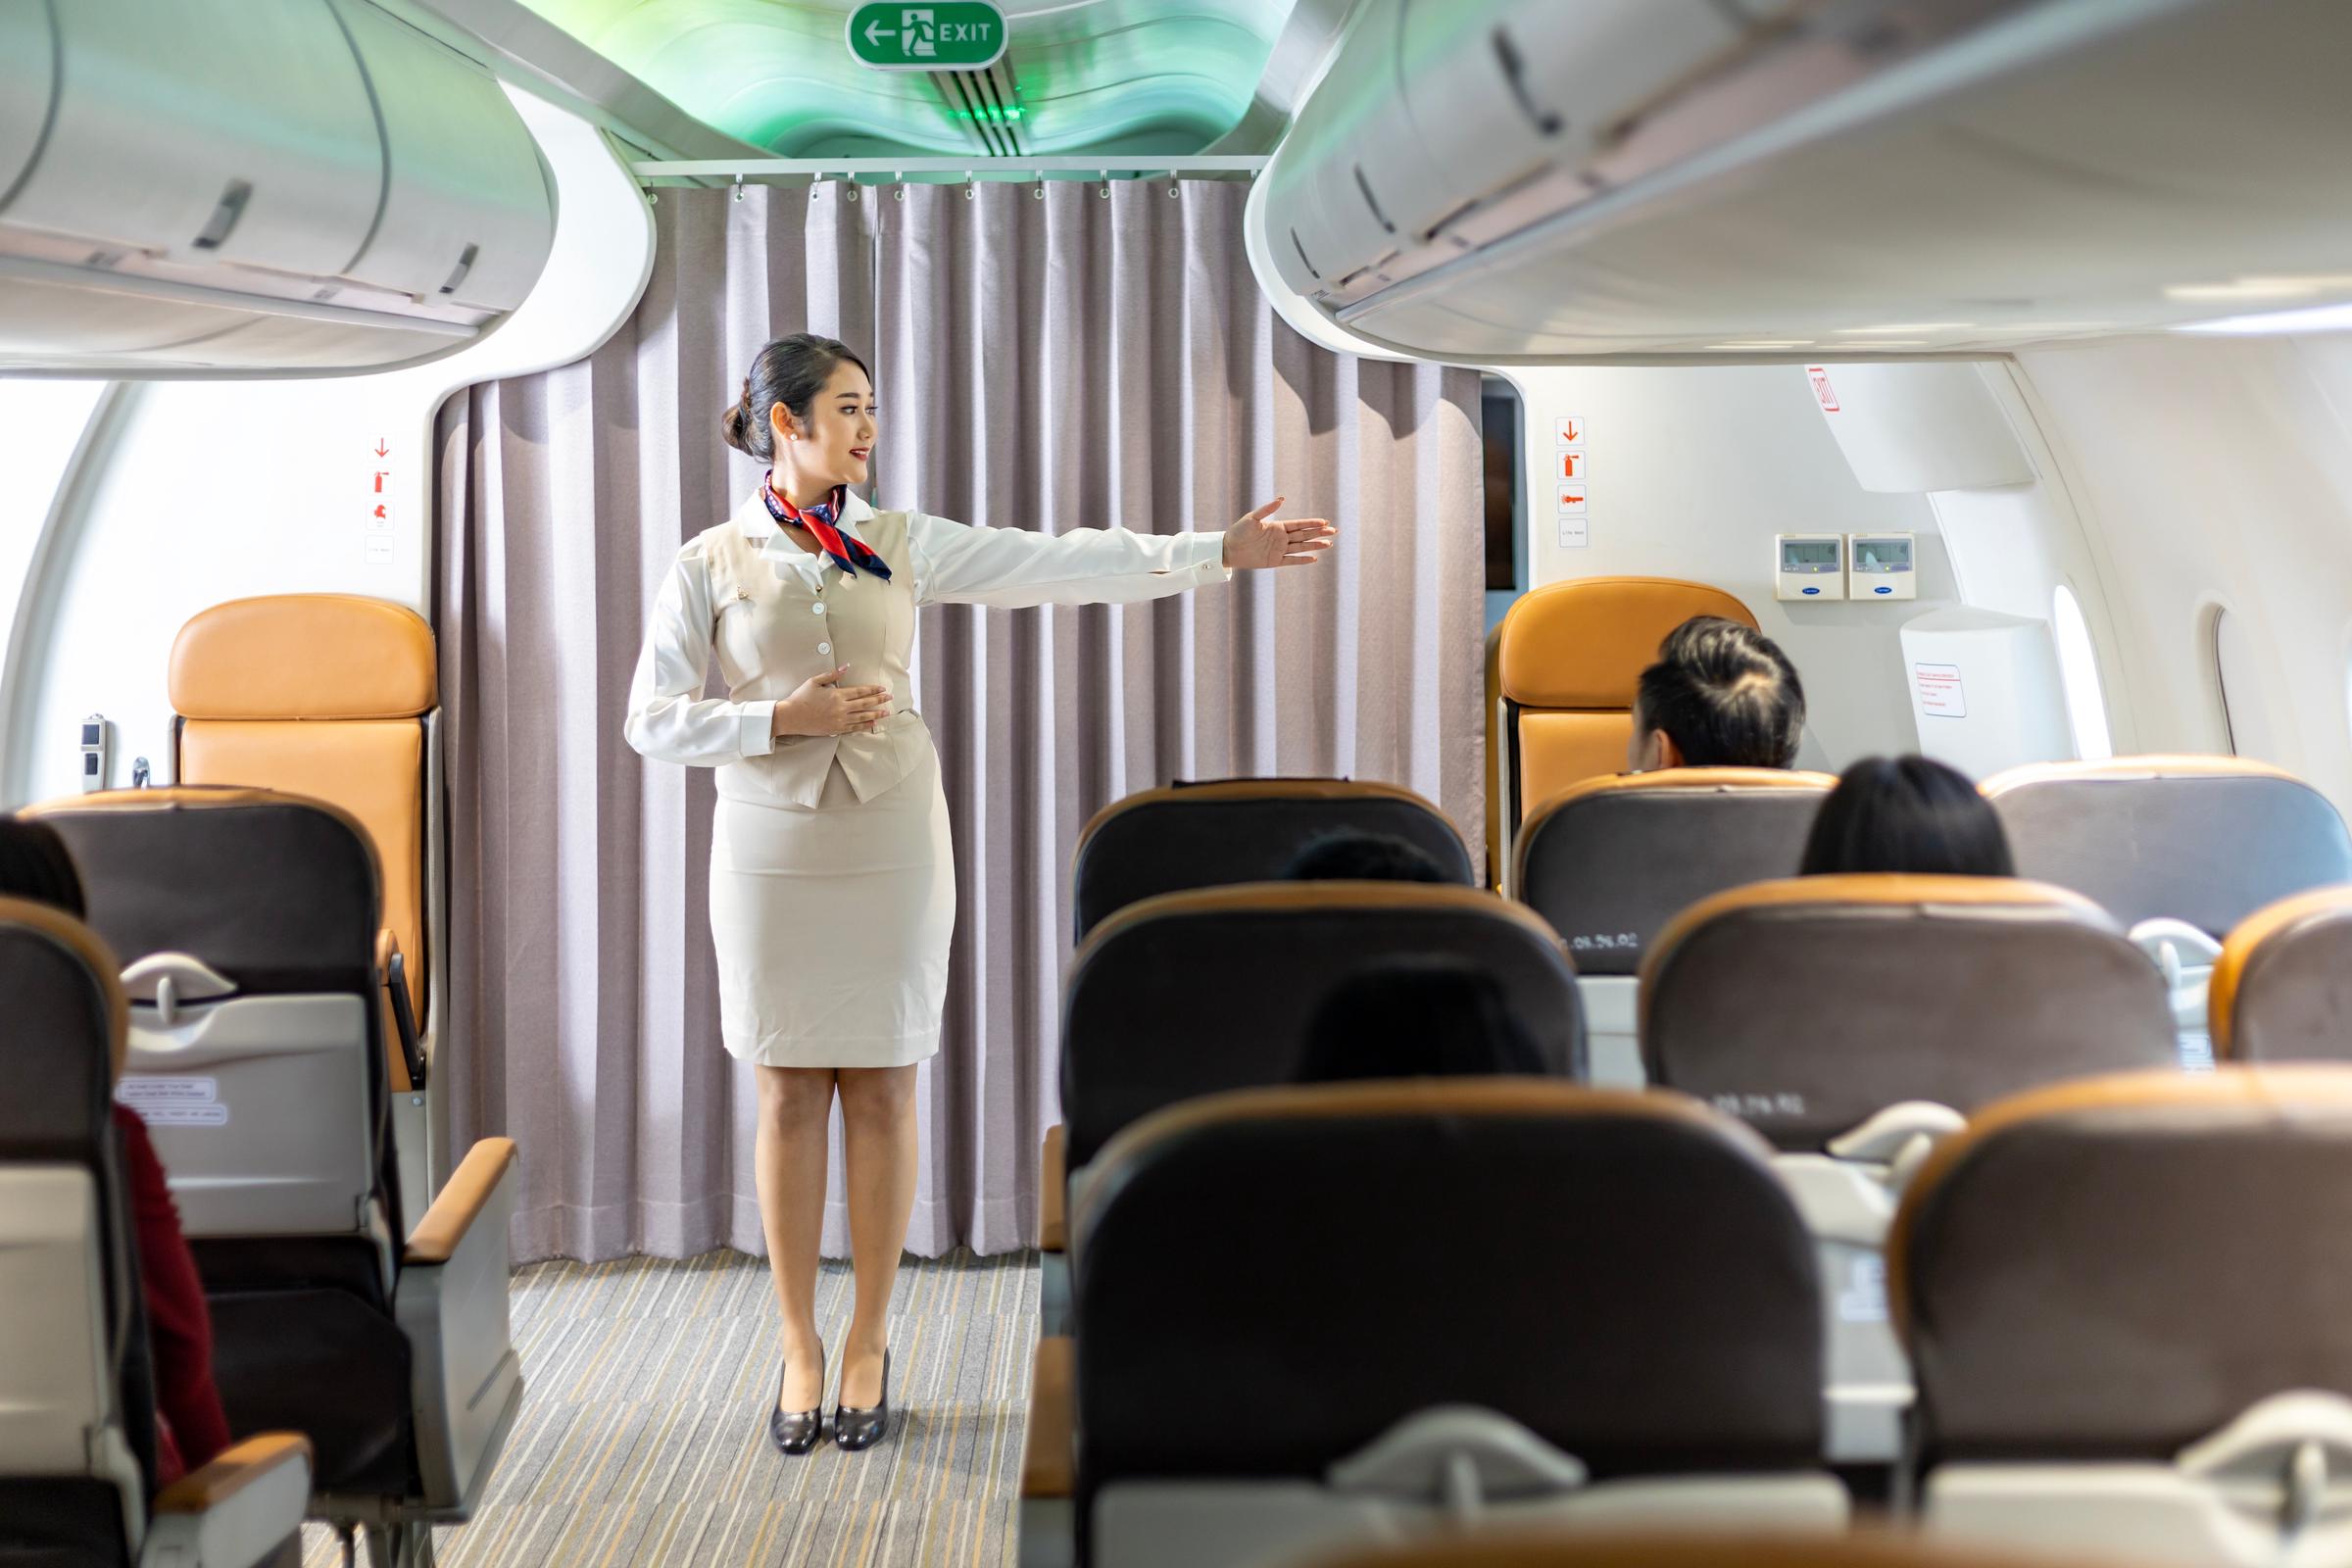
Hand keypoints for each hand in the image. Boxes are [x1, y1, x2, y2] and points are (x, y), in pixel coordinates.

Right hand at [775, 666, 890, 736]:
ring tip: (886, 712)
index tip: (882, 689)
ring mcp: (839, 720)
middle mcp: (841, 708)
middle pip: (865, 704)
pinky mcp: (835, 729)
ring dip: (876, 714)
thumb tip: (846, 666)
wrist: (790, 716)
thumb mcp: (815, 681)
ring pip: (862, 717)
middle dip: (879, 700)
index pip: (860, 691)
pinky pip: (854, 728)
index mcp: (837, 694)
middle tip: (889, 698)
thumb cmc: (801, 697)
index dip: (873, 690)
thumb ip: (832, 674)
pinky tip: (872, 723)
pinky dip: (864, 725)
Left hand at [1221, 497, 1334, 570]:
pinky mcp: (1275, 561)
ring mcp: (1279, 550)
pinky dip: (1302, 560)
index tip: (1325, 522)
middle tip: (1334, 531)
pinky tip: (1314, 558)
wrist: (1228, 549)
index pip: (1299, 524)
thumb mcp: (1252, 518)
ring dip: (1315, 546)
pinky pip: (1291, 561)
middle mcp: (1281, 538)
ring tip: (1329, 544)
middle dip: (1319, 533)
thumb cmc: (1239, 531)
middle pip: (1304, 535)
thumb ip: (1267, 509)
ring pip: (1301, 548)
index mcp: (1278, 526)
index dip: (1312, 523)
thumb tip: (1282, 499)